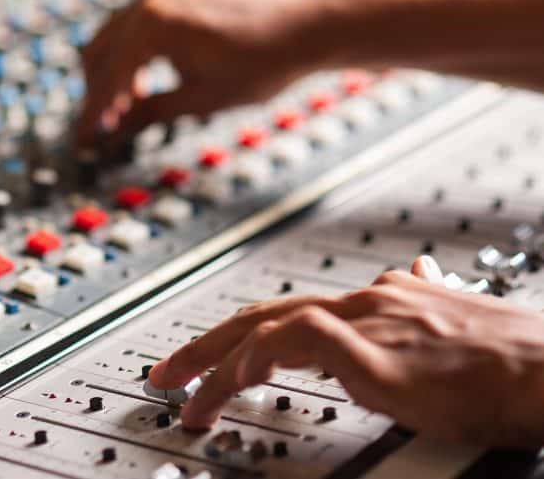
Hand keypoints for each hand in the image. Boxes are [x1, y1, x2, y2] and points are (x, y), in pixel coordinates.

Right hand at [76, 0, 336, 156]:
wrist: (308, 25)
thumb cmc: (264, 62)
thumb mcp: (202, 99)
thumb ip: (151, 112)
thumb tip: (116, 129)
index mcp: (154, 25)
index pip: (107, 79)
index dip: (92, 115)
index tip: (82, 139)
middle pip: (98, 52)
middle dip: (98, 93)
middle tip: (104, 129)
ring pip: (113, 35)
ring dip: (112, 72)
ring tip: (127, 109)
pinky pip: (135, 22)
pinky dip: (131, 51)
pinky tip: (145, 79)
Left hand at [149, 256, 543, 445]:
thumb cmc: (504, 356)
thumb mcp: (447, 315)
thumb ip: (415, 296)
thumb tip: (410, 272)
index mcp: (371, 301)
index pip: (284, 311)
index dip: (238, 332)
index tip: (208, 358)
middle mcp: (361, 303)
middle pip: (259, 314)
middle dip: (203, 344)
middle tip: (165, 372)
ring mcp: (365, 322)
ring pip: (267, 327)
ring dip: (217, 362)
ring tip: (186, 398)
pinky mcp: (376, 349)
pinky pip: (302, 340)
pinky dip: (262, 353)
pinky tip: (238, 376)